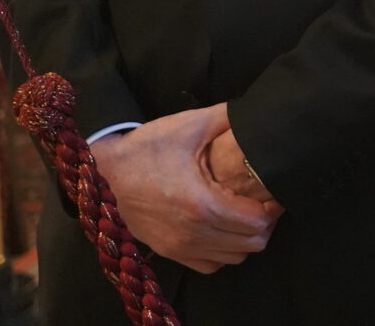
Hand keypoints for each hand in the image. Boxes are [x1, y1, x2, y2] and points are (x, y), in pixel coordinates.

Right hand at [90, 104, 279, 273]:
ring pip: (233, 258)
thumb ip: (228, 118)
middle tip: (262, 199)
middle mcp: (193, 234)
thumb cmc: (146, 149)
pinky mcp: (168, 252)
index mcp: (202, 205)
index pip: (258, 223)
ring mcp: (179, 248)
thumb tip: (257, 111)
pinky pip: (210, 265)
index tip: (272, 190)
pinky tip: (223, 226)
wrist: (101, 176)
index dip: (273, 207)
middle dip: (264, 222)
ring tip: (244, 211)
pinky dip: (223, 251)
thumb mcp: (189, 125)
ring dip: (245, 237)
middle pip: (251, 244)